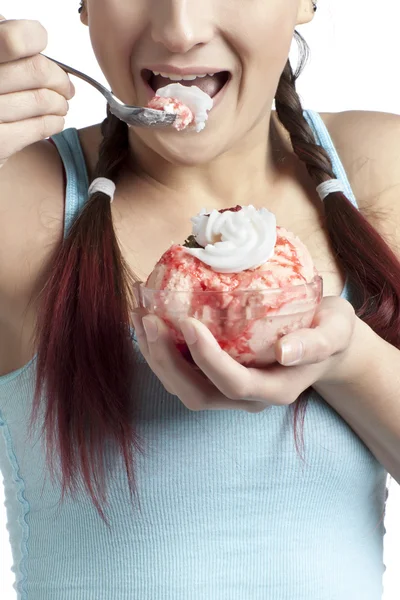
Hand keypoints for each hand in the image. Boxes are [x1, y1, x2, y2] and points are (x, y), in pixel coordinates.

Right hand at [0, 16, 73, 168]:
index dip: (34, 37)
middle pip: (37, 70)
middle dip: (60, 79)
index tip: (40, 44)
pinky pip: (39, 127)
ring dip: (60, 103)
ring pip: (43, 100)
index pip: (15, 39)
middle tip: (65, 87)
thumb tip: (38, 38)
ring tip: (61, 105)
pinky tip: (55, 120)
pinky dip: (55, 122)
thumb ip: (6, 45)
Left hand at [132, 296, 356, 411]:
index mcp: (275, 389)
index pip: (233, 383)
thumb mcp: (335, 331)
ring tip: (139, 316)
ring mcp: (228, 390)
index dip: (206, 357)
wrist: (324, 339)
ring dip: (155, 356)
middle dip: (167, 362)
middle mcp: (247, 397)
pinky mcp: (216, 375)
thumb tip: (284, 350)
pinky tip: (148, 317)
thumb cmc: (329, 331)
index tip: (187, 321)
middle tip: (149, 319)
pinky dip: (160, 349)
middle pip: (196, 394)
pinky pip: (182, 371)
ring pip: (182, 387)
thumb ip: (316, 343)